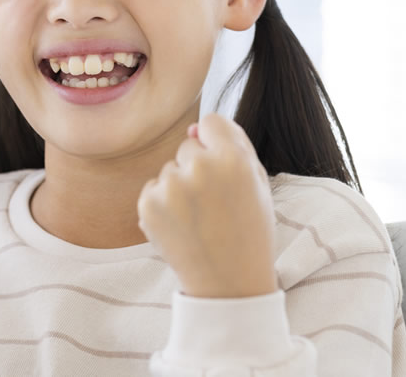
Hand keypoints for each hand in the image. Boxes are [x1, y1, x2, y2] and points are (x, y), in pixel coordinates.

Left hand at [137, 113, 277, 298]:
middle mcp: (199, 168)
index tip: (221, 164)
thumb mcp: (257, 184)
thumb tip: (193, 128)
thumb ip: (233, 144)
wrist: (227, 281)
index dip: (216, 142)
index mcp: (233, 160)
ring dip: (180, 187)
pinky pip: (153, 188)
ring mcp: (170, 187)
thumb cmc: (248, 230)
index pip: (212, 122)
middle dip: (198, 168)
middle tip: (215, 203)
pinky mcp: (148, 205)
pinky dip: (163, 204)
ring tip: (200, 219)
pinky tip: (182, 226)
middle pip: (187, 146)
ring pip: (169, 169)